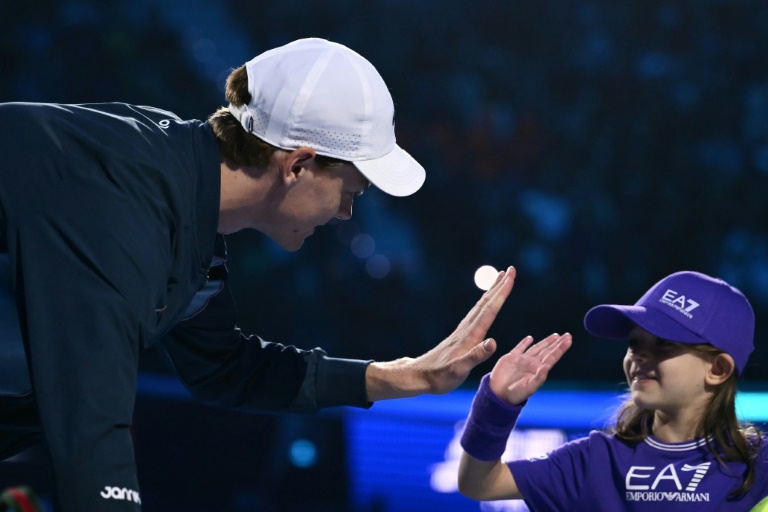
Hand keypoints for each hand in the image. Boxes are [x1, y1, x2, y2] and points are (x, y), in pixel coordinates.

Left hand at [366, 266, 515, 400]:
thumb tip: (493, 342)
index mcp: (471, 336)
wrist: (420, 376)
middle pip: (486, 303)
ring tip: (500, 279)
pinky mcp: (460, 336)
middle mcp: (467, 329)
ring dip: (492, 292)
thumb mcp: (459, 370)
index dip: (501, 293)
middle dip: (500, 286)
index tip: (511, 277)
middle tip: (510, 270)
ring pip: (481, 306)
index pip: (490, 310)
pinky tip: (486, 304)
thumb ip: (476, 356)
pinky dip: (485, 304)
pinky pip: (476, 314)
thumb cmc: (440, 376)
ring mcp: (463, 331)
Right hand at [489, 333, 571, 404]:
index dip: (561, 348)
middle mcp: (532, 364)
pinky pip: (520, 348)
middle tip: (567, 335)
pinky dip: (525, 343)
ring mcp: (522, 360)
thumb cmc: (515, 394)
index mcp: (538, 370)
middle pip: (547, 351)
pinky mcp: (511, 358)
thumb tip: (547, 367)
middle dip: (557, 343)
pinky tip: (530, 338)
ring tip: (556, 336)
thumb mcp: (528, 388)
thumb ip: (539, 378)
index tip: (568, 339)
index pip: (552, 356)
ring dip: (546, 342)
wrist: (498, 394)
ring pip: (537, 348)